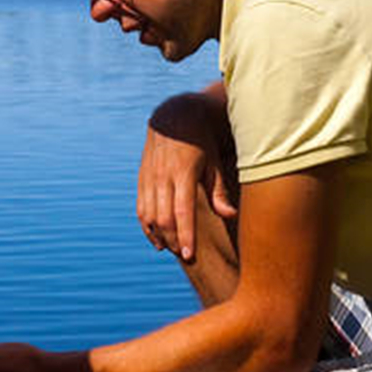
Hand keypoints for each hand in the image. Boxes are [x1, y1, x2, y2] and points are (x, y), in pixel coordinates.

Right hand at [138, 91, 237, 261]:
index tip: (191, 255)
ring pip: (149, 216)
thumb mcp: (215, 162)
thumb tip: (230, 216)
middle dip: (174, 241)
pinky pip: (141, 208)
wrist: (175, 115)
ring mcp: (150, 177)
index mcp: (184, 172)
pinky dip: (147, 227)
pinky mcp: (142, 178)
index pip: (183, 211)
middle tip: (187, 256)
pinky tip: (158, 239)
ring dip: (160, 236)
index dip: (186, 235)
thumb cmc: (202, 141)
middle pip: (164, 218)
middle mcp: (163, 175)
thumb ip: (219, 191)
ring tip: (173, 249)